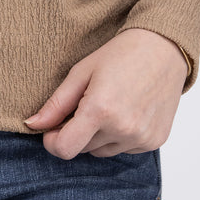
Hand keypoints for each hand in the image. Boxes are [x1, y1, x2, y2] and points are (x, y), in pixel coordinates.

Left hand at [23, 28, 187, 158]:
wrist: (166, 49)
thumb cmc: (122, 54)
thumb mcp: (82, 72)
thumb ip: (56, 104)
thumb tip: (33, 124)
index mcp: (100, 110)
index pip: (65, 149)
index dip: (53, 141)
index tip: (52, 129)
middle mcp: (123, 129)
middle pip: (82, 149)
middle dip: (77, 131)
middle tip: (87, 103)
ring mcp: (141, 138)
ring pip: (102, 151)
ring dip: (98, 135)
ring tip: (110, 104)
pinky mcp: (154, 141)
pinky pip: (124, 149)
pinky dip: (120, 136)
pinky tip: (128, 110)